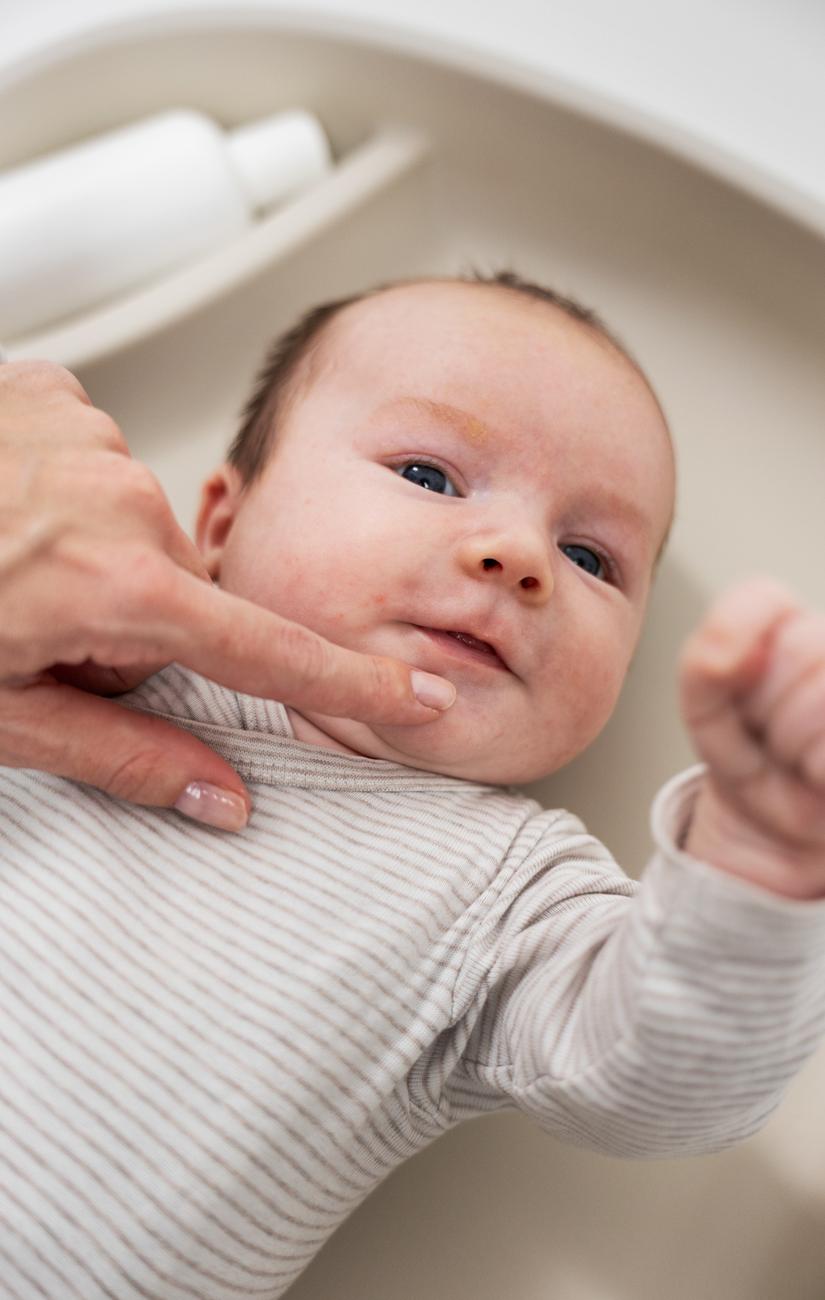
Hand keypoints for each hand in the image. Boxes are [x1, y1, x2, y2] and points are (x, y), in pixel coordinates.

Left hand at [0, 362, 454, 828]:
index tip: (416, 691)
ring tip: (6, 566)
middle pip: (175, 595)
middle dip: (124, 629)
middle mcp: (117, 498)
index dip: (349, 681)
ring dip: (86, 558)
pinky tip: (4, 510)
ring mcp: (81, 433)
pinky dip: (60, 492)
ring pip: (130, 527)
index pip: (266, 651)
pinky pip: (93, 461)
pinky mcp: (49, 391)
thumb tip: (222, 800)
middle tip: (36, 637)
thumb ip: (126, 756)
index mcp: (114, 588)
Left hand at [679, 575, 824, 897]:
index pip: (764, 598)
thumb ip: (705, 665)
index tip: (738, 688)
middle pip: (801, 649)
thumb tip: (737, 654)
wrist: (775, 821)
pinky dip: (818, 769)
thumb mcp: (704, 707)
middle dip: (767, 705)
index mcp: (795, 623)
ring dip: (793, 743)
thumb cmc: (747, 751)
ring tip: (795, 753)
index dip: (736, 645)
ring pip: (821, 699)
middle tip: (770, 732)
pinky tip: (818, 773)